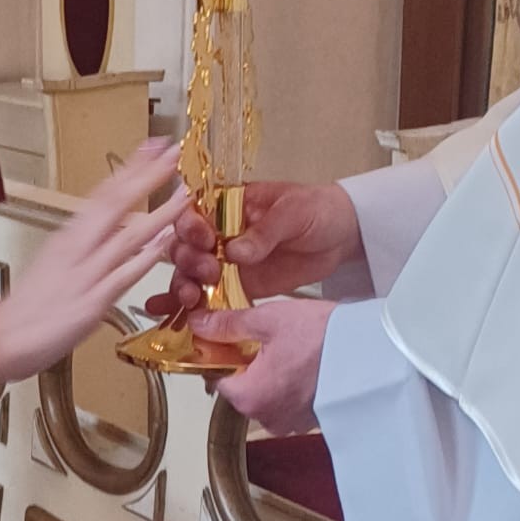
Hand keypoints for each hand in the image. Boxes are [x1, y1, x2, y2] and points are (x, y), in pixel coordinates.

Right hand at [0, 140, 180, 382]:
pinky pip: (125, 275)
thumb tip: (103, 236)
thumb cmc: (25, 309)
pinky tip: (165, 243)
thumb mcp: (53, 265)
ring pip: (127, 235)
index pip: (103, 194)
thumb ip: (80, 249)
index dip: (130, 169)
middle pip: (115, 202)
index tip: (152, 147)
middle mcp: (77, 249)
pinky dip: (146, 257)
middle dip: (147, 175)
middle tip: (172, 152)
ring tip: (185, 193)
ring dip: (159, 212)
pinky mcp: (92, 302)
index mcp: (68, 238)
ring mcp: (86, 273)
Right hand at [149, 179, 359, 317]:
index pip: (194, 212)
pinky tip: (178, 316)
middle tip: (208, 271)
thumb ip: (265, 230)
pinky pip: (208, 297)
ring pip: (189, 273)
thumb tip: (235, 251)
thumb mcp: (293, 211)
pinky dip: (191, 307)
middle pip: (184, 245)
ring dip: (184, 285)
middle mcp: (218, 232)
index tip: (205, 239)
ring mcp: (225, 261)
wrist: (341, 236)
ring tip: (192, 298)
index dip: (191, 226)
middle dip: (188, 260)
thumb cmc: (316, 209)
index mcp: (226, 204)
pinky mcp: (236, 286)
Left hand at [194, 298, 336, 434]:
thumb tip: (200, 323)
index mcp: (249, 397)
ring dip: (273, 373)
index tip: (231, 336)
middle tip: (266, 335)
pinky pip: (291, 400)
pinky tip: (306, 360)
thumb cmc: (325, 338)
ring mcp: (292, 423)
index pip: (218, 378)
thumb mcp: (269, 320)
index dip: (221, 355)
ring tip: (291, 345)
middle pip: (243, 388)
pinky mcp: (313, 420)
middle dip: (249, 363)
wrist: (376, 355)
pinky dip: (293, 382)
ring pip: (268, 394)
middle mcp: (267, 418)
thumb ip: (229, 324)